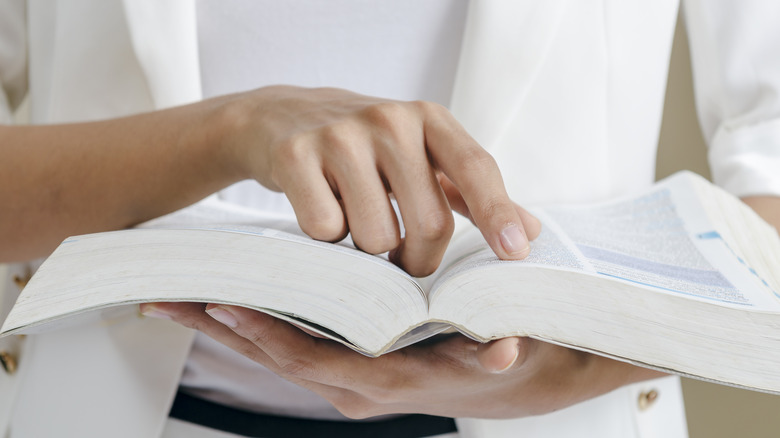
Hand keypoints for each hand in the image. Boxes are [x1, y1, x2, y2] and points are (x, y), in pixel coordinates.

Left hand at [141, 302, 665, 418]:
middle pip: (277, 356)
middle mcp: (357, 387)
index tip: (224, 303)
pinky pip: (290, 343)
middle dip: (223, 327)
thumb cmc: (513, 351)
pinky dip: (257, 322)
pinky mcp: (346, 363)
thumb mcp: (514, 348)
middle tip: (167, 295)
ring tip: (179, 295)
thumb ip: (499, 352)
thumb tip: (499, 352)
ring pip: (277, 350)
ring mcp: (347, 377)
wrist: (524, 374)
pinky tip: (230, 298)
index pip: (313, 359)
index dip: (268, 335)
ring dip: (229, 324)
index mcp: (388, 382)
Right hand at [215, 86, 540, 275]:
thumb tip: (531, 230)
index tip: (515, 253)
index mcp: (428, 119)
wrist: (280, 117)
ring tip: (354, 219)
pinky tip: (320, 207)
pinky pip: (326, 231)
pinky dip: (326, 238)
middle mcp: (389, 119)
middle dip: (419, 260)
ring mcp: (340, 135)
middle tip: (401, 257)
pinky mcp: (295, 154)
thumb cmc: (365, 148)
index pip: (475, 167)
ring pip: (376, 237)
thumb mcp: (421, 156)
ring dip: (368, 250)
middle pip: (429, 224)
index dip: (497, 212)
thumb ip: (471, 192)